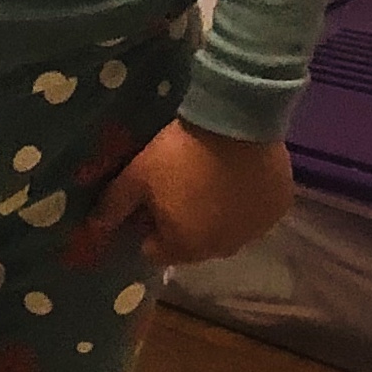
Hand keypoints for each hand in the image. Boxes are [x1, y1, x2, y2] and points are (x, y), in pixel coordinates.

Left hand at [90, 117, 292, 266]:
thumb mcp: (137, 176)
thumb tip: (93, 229)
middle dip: (183, 222)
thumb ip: (113, 206)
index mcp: (185, 248)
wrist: (236, 121)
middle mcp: (223, 250)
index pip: (156, 250)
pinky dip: (244, 200)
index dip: (148, 225)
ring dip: (216, 213)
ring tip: (209, 176)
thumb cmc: (179, 153)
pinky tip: (236, 173)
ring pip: (226, 229)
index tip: (149, 197)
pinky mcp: (278, 209)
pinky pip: (253, 212)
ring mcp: (255, 231)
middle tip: (178, 184)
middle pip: (192, 243)